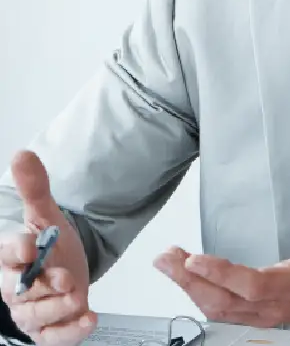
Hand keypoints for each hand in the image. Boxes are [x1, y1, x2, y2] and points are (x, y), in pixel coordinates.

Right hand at [0, 151, 95, 345]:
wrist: (69, 268)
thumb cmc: (51, 245)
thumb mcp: (47, 215)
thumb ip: (35, 188)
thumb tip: (23, 154)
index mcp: (12, 257)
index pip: (7, 253)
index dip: (17, 250)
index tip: (30, 246)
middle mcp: (16, 288)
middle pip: (20, 291)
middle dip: (42, 286)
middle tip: (64, 277)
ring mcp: (31, 311)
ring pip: (36, 316)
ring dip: (58, 308)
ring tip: (78, 296)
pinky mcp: (49, 329)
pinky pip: (54, 338)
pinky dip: (71, 333)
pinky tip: (88, 321)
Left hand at [154, 199, 289, 326]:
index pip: (255, 285)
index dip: (222, 275)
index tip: (195, 259)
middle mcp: (278, 304)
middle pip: (227, 301)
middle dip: (191, 281)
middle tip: (166, 257)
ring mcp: (267, 313)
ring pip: (220, 309)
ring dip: (190, 288)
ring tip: (168, 263)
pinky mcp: (260, 313)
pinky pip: (224, 311)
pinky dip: (200, 295)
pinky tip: (187, 278)